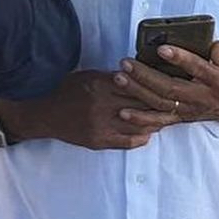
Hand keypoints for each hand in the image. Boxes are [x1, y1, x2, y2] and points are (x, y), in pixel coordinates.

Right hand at [20, 70, 159, 149]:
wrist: (46, 115)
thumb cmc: (67, 91)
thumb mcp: (87, 76)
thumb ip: (110, 77)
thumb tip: (137, 77)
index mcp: (99, 85)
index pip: (136, 85)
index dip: (153, 86)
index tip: (166, 86)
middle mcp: (102, 105)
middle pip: (141, 104)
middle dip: (159, 104)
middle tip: (172, 103)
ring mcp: (101, 125)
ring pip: (139, 124)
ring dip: (154, 122)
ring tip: (164, 119)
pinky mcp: (99, 140)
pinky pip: (128, 141)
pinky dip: (141, 137)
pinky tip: (147, 133)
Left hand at [113, 40, 218, 129]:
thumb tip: (215, 47)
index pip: (199, 69)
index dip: (181, 59)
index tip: (162, 49)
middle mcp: (202, 98)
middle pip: (170, 88)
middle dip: (145, 76)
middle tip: (126, 63)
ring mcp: (190, 110)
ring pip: (160, 104)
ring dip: (137, 92)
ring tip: (119, 78)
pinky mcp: (182, 118)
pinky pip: (159, 121)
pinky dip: (141, 119)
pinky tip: (123, 113)